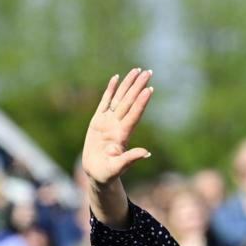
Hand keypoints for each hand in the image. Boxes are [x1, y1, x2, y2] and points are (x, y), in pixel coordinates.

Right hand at [82, 68, 153, 188]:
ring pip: (120, 99)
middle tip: (148, 72)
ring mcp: (109, 122)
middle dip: (138, 87)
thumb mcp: (118, 168)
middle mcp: (118, 125)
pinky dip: (110, 90)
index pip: (134, 115)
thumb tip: (146, 153)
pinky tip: (116, 78)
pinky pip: (105, 102)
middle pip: (129, 102)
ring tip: (136, 70)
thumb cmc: (107, 174)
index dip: (141, 103)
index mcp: (122, 135)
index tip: (149, 89)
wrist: (97, 174)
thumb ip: (130, 159)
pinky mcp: (98, 121)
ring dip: (128, 85)